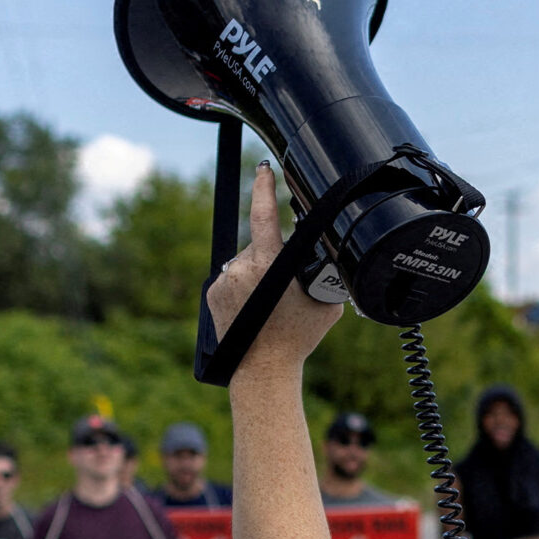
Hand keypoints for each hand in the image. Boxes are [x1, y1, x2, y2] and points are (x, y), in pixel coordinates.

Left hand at [203, 162, 340, 374]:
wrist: (263, 369)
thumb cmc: (298, 338)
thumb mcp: (325, 301)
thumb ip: (323, 273)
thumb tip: (326, 257)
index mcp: (269, 265)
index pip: (264, 215)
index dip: (265, 188)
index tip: (264, 168)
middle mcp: (242, 267)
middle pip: (259, 243)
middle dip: (272, 253)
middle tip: (286, 285)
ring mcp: (224, 279)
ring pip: (245, 260)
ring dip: (257, 270)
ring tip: (268, 302)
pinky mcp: (213, 292)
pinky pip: (231, 276)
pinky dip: (242, 284)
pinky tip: (252, 306)